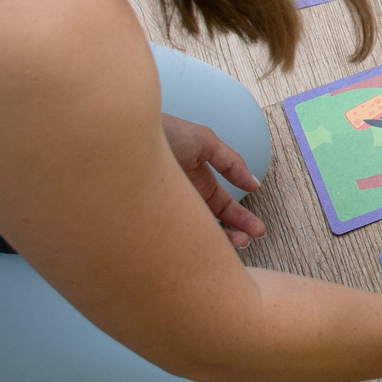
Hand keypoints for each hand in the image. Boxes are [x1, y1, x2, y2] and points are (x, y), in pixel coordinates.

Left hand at [161, 113, 264, 248]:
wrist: (124, 137)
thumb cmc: (164, 133)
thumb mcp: (204, 142)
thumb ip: (231, 163)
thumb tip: (253, 184)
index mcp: (197, 180)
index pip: (223, 206)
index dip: (240, 218)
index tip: (257, 229)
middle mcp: (184, 198)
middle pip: (213, 223)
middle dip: (234, 233)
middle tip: (249, 241)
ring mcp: (168, 211)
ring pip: (195, 234)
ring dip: (218, 240)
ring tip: (235, 245)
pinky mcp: (151, 222)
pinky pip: (171, 239)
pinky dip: (188, 245)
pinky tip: (204, 249)